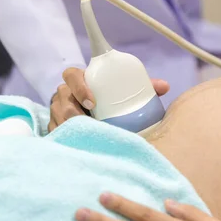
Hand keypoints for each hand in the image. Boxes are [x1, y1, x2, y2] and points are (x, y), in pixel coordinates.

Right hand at [48, 68, 169, 130]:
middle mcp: (66, 95)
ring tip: (85, 136)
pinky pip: (55, 132)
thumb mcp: (127, 95)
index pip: (71, 75)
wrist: (102, 123)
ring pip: (57, 116)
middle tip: (89, 122)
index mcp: (82, 81)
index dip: (79, 86)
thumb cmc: (114, 104)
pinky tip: (77, 145)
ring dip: (69, 126)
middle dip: (72, 110)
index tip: (93, 102)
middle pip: (62, 97)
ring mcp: (58, 112)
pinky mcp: (57, 129)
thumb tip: (164, 87)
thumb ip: (144, 89)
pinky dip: (66, 138)